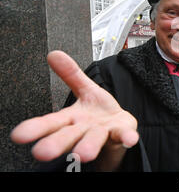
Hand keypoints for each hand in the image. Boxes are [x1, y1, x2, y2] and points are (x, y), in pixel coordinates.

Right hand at [10, 51, 138, 166]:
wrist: (120, 127)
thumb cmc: (98, 112)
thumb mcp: (85, 90)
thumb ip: (71, 74)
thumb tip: (53, 53)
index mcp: (72, 119)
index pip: (51, 123)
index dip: (35, 128)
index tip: (19, 135)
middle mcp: (84, 130)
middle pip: (68, 136)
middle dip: (57, 143)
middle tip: (43, 152)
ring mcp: (102, 134)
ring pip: (94, 140)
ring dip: (89, 146)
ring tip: (84, 153)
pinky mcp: (120, 134)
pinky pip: (123, 136)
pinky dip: (126, 138)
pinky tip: (129, 139)